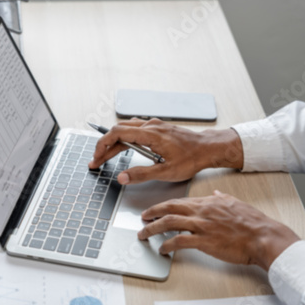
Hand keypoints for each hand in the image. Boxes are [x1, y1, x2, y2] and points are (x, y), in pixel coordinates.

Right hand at [88, 118, 243, 183]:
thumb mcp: (166, 171)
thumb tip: (122, 177)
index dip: (103, 145)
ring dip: (113, 142)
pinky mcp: (158, 128)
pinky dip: (124, 138)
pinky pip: (135, 129)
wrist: (209, 148)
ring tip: (106, 156)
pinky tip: (123, 147)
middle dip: (104, 146)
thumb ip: (142, 174)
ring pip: (125, 129)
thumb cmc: (192, 158)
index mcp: (150, 134)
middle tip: (96, 160)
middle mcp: (150, 126)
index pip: (118, 134)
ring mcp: (154, 126)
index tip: (96, 157)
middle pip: (118, 130)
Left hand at [137, 190, 299, 270]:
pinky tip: (162, 249)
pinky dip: (168, 245)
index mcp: (207, 202)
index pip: (179, 200)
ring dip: (153, 228)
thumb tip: (216, 193)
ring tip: (144, 234)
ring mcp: (202, 225)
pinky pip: (179, 241)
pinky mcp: (204, 241)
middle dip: (152, 212)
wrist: (263, 237)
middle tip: (142, 217)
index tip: (155, 209)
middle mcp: (201, 211)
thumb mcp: (235, 202)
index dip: (163, 205)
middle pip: (169, 208)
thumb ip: (222, 198)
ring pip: (169, 223)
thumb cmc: (252, 222)